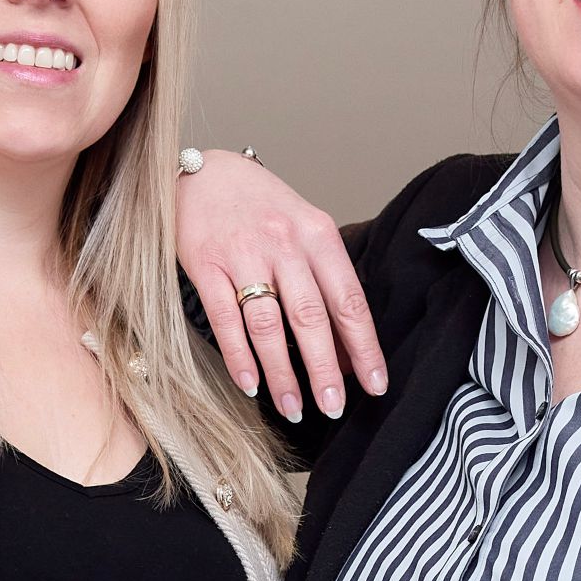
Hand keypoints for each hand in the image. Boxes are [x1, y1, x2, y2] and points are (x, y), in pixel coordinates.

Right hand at [172, 150, 386, 421]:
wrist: (204, 172)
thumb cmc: (262, 208)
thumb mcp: (305, 231)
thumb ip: (326, 284)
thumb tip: (347, 350)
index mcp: (318, 235)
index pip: (348, 300)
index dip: (364, 346)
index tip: (376, 384)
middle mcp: (284, 244)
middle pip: (311, 317)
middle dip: (326, 369)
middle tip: (334, 408)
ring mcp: (244, 255)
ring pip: (268, 324)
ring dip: (282, 372)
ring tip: (294, 407)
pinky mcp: (206, 265)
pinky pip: (225, 320)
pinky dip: (239, 356)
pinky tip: (251, 384)